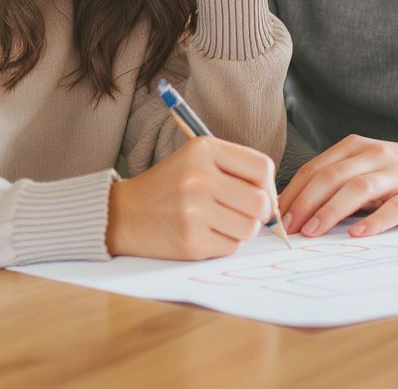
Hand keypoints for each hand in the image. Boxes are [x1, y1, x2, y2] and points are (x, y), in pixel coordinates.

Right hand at [106, 137, 276, 259]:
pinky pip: (230, 248)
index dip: (269, 186)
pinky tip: (203, 234)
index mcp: (203, 149)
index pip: (262, 167)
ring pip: (249, 228)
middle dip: (259, 214)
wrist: (123, 213)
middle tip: (242, 214)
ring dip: (240, 230)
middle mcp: (199, 177)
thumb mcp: (196, 160)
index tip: (261, 195)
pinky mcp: (190, 241)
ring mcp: (193, 211)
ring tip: (219, 223)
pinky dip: (223, 245)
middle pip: (260, 202)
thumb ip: (235, 170)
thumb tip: (275, 202)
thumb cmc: (168, 187)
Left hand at [278, 136, 397, 238]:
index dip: (293, 192)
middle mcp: (374, 155)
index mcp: (355, 147)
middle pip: (332, 176)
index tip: (274, 215)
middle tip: (288, 227)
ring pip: (358, 188)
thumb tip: (295, 211)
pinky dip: (375, 220)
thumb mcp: (366, 169)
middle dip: (305, 202)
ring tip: (313, 231)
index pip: (316, 168)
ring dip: (331, 210)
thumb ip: (337, 183)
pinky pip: (395, 206)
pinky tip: (358, 234)